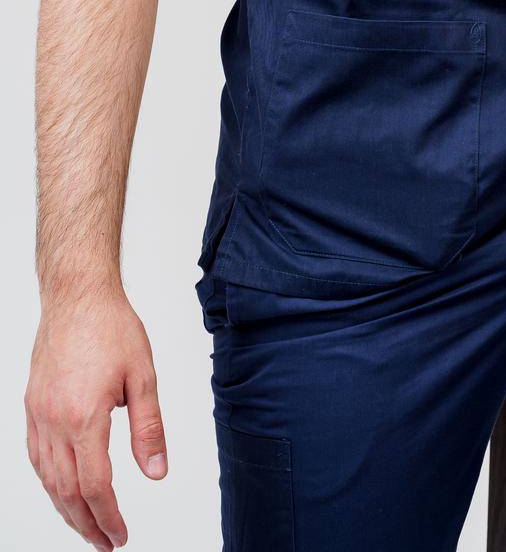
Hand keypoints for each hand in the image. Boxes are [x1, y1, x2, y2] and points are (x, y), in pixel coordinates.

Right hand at [25, 287, 167, 549]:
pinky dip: (49, 481)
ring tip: (87, 525)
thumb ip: (149, 429)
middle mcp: (54, 422)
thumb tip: (156, 472)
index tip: (120, 536)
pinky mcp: (32, 406)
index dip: (108, 517)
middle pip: (66, 491)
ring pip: (47, 478)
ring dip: (65, 508)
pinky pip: (36, 457)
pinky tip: (61, 489)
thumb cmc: (111, 327)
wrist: (77, 296)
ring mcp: (38, 415)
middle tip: (106, 543)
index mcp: (84, 417)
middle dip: (86, 523)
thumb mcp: (143, 376)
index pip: (94, 485)